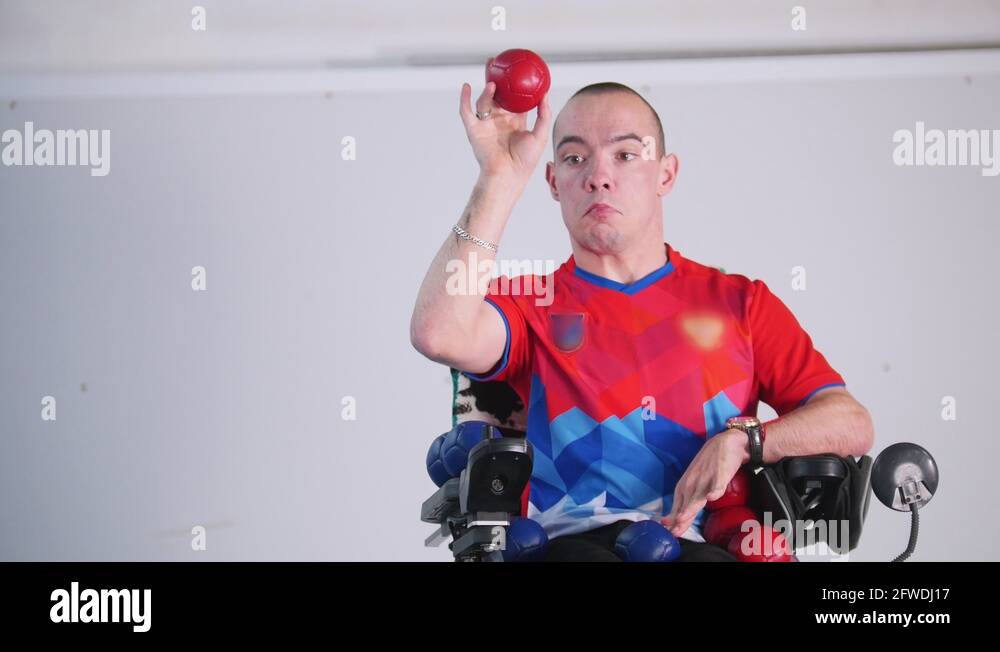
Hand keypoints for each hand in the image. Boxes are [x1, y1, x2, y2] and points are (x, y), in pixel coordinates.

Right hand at [458, 68, 552, 183]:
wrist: (508, 175)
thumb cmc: (525, 160)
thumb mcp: (540, 134)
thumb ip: (544, 114)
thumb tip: (546, 94)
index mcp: (514, 121)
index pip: (513, 97)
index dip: (515, 83)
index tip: (517, 68)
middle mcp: (499, 121)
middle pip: (496, 94)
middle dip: (495, 77)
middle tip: (496, 61)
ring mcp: (486, 125)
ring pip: (483, 101)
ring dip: (486, 90)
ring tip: (491, 80)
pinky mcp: (474, 130)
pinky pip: (466, 112)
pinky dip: (464, 99)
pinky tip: (466, 87)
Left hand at [661, 429, 748, 537]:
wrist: (725, 443)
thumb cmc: (708, 466)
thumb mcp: (695, 483)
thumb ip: (689, 500)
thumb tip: (678, 519)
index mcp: (685, 485)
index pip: (677, 505)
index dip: (673, 519)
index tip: (668, 532)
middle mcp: (693, 482)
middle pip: (686, 504)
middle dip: (680, 518)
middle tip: (674, 532)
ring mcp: (706, 478)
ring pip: (699, 496)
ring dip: (691, 507)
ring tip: (683, 518)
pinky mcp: (721, 473)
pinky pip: (718, 483)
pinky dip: (715, 490)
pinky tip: (712, 497)